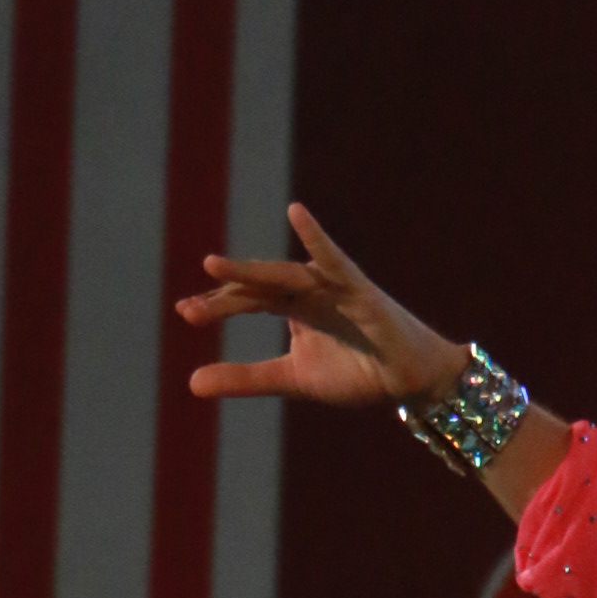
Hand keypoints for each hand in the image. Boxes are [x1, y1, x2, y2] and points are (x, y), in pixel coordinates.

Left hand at [179, 200, 465, 408]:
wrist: (410, 383)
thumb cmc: (358, 373)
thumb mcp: (293, 379)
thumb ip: (245, 378)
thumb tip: (191, 383)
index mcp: (292, 307)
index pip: (247, 299)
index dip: (216, 305)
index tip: (186, 313)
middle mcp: (306, 290)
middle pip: (258, 288)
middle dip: (225, 295)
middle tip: (190, 309)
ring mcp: (331, 287)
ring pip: (284, 275)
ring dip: (250, 272)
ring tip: (214, 266)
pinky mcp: (358, 289)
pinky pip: (336, 261)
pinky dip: (317, 238)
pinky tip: (297, 213)